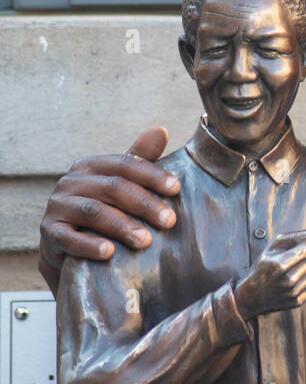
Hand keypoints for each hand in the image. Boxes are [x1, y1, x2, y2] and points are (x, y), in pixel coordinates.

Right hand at [39, 127, 180, 295]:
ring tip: (146, 241)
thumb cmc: (102, 211)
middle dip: (144, 204)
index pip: (125, 164)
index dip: (152, 175)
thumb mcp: (120, 186)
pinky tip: (109, 253)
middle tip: (169, 221)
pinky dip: (89, 246)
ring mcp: (58, 206)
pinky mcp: (49, 232)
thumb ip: (138, 160)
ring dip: (122, 226)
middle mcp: (71, 181)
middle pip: (113, 188)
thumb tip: (161, 130)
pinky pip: (69, 238)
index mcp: (91, 166)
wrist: (67, 249)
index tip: (176, 188)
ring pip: (94, 212)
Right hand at [233, 232, 305, 318]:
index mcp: (279, 265)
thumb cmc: (262, 268)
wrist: (252, 297)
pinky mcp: (296, 302)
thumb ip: (289, 238)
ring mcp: (293, 292)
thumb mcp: (269, 250)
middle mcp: (288, 280)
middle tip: (302, 254)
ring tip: (298, 267)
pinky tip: (296, 281)